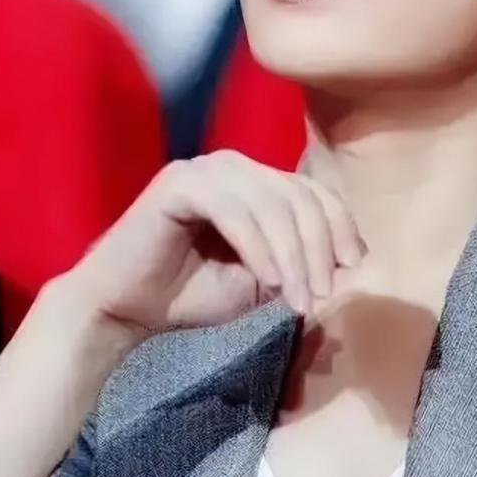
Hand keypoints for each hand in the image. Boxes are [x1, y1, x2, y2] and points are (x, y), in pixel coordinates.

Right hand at [72, 151, 366, 333]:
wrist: (123, 310)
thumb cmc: (189, 296)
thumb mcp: (259, 282)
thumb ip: (297, 263)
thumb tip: (346, 259)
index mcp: (255, 182)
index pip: (312, 191)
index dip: (340, 225)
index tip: (353, 267)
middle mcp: (233, 166)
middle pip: (298, 195)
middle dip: (318, 248)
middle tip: (323, 295)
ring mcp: (205, 170)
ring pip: (271, 203)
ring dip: (292, 254)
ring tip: (298, 299)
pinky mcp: (180, 184)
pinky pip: (233, 210)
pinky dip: (258, 247)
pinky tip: (270, 281)